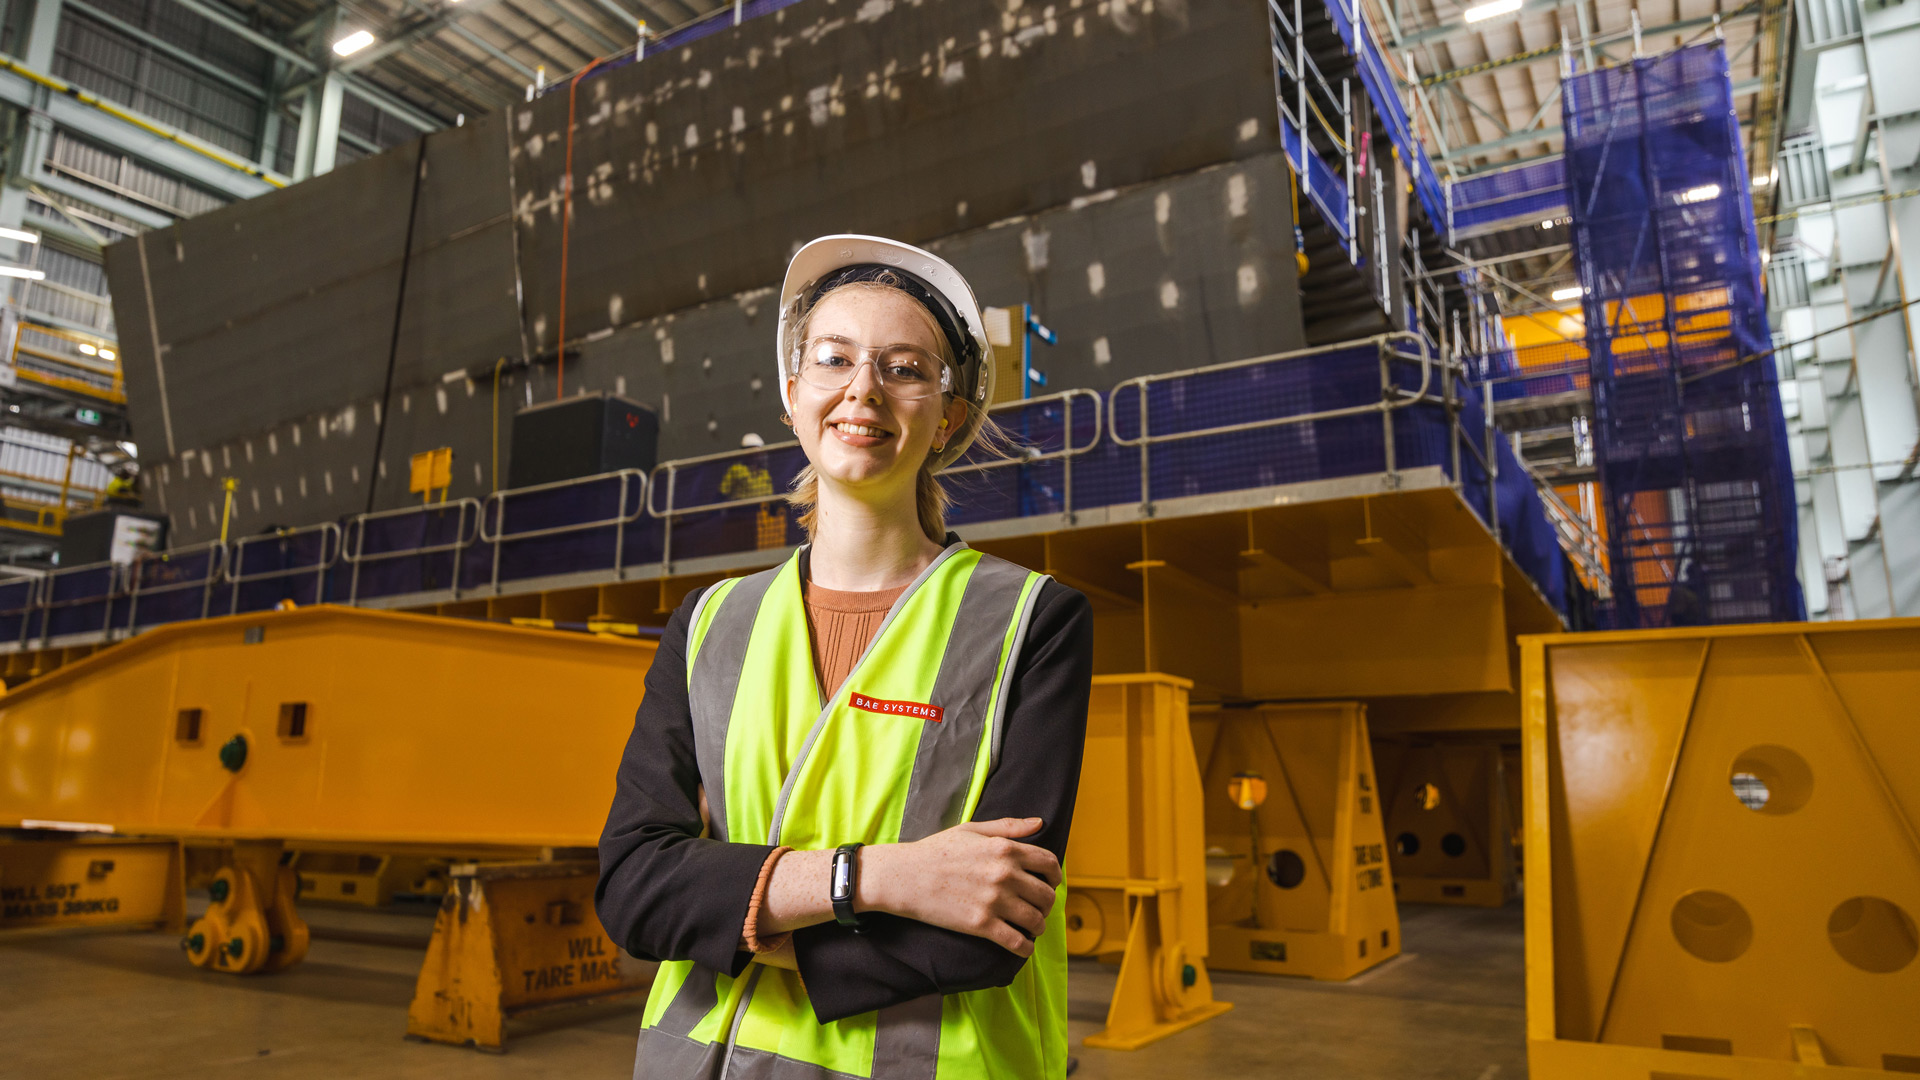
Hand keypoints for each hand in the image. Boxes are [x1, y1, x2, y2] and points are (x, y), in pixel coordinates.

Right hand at [865, 818, 1061, 956]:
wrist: (905, 876)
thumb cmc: (936, 850)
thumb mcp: (972, 829)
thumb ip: (1008, 827)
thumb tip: (1040, 822)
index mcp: (1005, 849)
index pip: (1049, 863)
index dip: (1055, 876)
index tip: (1050, 883)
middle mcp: (1005, 874)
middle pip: (1046, 895)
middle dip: (1047, 904)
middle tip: (1039, 908)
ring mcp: (995, 901)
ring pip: (1036, 920)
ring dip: (1038, 926)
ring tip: (1031, 927)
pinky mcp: (981, 925)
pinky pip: (1017, 942)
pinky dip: (1025, 948)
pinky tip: (1023, 946)